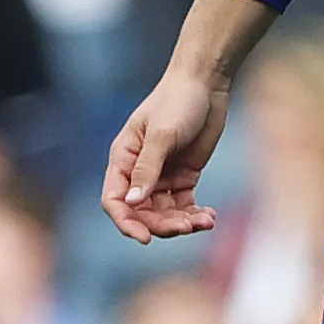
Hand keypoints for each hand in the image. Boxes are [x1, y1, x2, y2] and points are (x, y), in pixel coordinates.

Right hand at [102, 62, 235, 243]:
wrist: (205, 84)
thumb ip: (147, 169)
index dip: (126, 223)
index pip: (115, 200)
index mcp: (123, 159)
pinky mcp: (183, 176)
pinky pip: (184, 205)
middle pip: (142, 213)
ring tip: (204, 221)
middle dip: (162, 225)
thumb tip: (132, 202)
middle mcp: (139, 172)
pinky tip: (209, 216)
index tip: (145, 238)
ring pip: (164, 213)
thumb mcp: (162, 135)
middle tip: (186, 226)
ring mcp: (161, 176)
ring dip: (181, 222)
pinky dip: (195, 214)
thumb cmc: (177, 101)